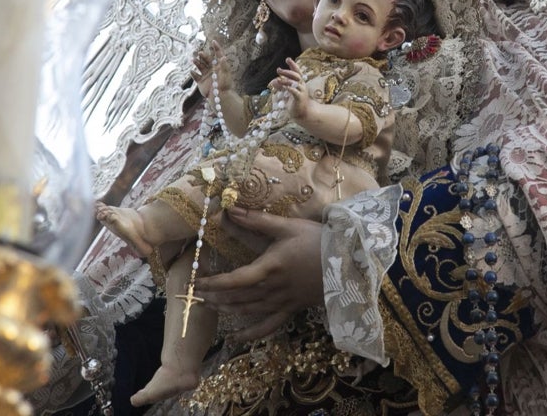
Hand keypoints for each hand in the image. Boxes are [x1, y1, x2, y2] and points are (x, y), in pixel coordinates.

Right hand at [192, 40, 231, 96]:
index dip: (216, 48)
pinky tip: (192, 71)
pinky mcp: (201, 81)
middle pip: (207, 59)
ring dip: (197, 62)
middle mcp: (212, 69)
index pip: (218, 55)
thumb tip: (223, 56)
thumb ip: (224, 65)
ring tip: (194, 60)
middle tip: (200, 53)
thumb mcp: (226, 74)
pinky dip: (193, 74)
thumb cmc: (225, 85)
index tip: (213, 41)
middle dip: (203, 55)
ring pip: (200, 66)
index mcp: (219, 66)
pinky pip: (195, 76)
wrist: (220, 97)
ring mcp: (206, 75)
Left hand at [195, 207, 323, 341]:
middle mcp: (273, 288)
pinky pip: (269, 326)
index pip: (235, 279)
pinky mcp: (293, 309)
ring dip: (228, 310)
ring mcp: (283, 302)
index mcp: (270, 267)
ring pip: (249, 311)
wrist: (351, 262)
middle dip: (215, 297)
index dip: (214, 282)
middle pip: (238, 297)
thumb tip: (229, 209)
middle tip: (195, 295)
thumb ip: (257, 220)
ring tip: (210, 307)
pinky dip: (252, 334)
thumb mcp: (287, 226)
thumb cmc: (318, 241)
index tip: (197, 280)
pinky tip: (237, 338)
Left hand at [273, 57, 309, 118]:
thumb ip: (281, 86)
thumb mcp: (286, 93)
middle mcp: (302, 85)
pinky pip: (295, 91)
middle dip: (287, 72)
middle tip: (278, 70)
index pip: (297, 71)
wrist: (304, 113)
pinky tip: (284, 87)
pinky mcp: (300, 98)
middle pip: (296, 75)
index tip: (287, 59)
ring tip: (279, 80)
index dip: (293, 65)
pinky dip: (289, 88)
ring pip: (295, 82)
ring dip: (286, 80)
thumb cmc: (295, 102)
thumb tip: (273, 81)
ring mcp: (302, 91)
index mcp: (299, 83)